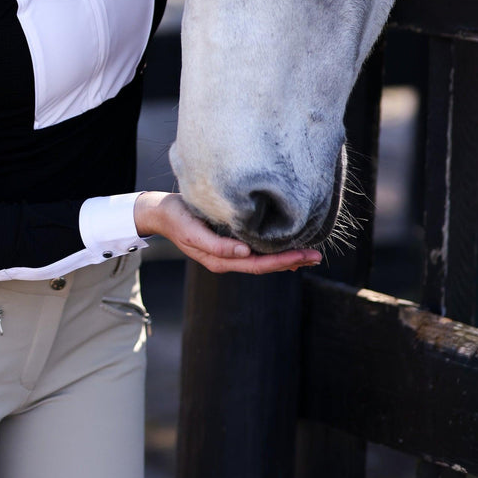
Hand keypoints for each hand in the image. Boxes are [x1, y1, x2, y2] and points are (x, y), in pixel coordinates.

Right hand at [133, 190, 322, 275]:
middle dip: (291, 261)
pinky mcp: (229, 243)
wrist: (161, 212)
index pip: (258, 265)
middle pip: (265, 265)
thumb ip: (217, 246)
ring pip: (262, 260)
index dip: (283, 262)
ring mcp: (229, 254)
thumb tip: (245, 253)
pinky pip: (256, 252)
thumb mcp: (193, 231)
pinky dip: (274, 251)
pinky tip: (287, 247)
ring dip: (286, 257)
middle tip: (317, 256)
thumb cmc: (177, 217)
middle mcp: (228, 260)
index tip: (304, 256)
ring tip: (309, 254)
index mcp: (221, 261)